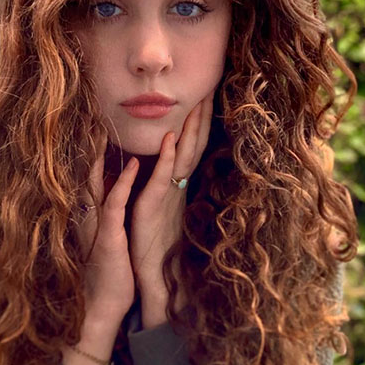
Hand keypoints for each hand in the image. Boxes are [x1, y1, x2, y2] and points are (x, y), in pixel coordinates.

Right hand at [76, 130, 138, 318]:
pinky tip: (134, 165)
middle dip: (91, 145)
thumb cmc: (110, 278)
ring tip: (107, 127)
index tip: (96, 126)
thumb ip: (105, 222)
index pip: (91, 178)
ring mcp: (98, 225)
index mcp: (93, 217)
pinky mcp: (108, 237)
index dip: (93, 152)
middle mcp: (91, 217)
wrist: (100, 308)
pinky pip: (115, 205)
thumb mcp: (107, 242)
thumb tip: (109, 205)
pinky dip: (123, 183)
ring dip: (104, 154)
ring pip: (98, 182)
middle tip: (94, 114)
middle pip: (89, 174)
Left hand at [129, 92, 213, 313]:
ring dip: (190, 128)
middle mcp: (178, 186)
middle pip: (194, 144)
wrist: (154, 279)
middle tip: (209, 85)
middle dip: (201, 115)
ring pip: (183, 155)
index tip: (205, 93)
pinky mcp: (154, 206)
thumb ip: (164, 186)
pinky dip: (168, 156)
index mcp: (179, 185)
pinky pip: (163, 177)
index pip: (192, 146)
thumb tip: (166, 165)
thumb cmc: (155, 247)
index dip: (200, 120)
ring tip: (197, 100)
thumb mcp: (160, 208)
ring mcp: (169, 195)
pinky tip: (171, 137)